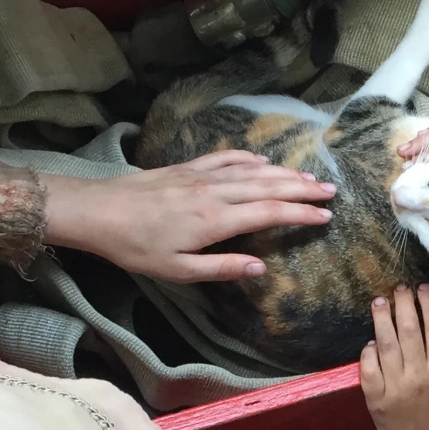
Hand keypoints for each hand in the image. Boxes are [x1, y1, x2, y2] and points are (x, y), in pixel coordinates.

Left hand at [41, 152, 335, 281]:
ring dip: (284, 173)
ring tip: (309, 177)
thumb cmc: (136, 247)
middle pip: (268, 187)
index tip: (325, 216)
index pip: (269, 213)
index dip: (301, 214)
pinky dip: (249, 159)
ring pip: (252, 171)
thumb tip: (261, 268)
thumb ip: (222, 268)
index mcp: (215, 220)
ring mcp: (201, 176)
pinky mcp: (187, 168)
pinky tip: (262, 161)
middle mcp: (214, 192)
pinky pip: (226, 159)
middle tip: (331, 191)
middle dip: (302, 189)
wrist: (98, 211)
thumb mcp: (179, 270)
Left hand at [360, 285, 428, 429]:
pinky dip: (368, 351)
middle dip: (404, 305)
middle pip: (408, 331)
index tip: (423, 288)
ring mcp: (393, 387)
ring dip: (382, 320)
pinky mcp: (374, 397)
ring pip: (386, 345)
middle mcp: (417, 377)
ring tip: (379, 302)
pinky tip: (371, 339)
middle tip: (399, 288)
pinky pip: (368, 368)